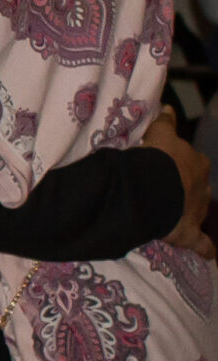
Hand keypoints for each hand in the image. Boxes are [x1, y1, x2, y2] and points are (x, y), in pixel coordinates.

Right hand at [143, 106, 215, 259]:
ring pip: (197, 210)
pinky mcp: (190, 233)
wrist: (153, 188)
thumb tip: (169, 106)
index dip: (179, 164)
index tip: (167, 164)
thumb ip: (165, 122)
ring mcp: (198, 211)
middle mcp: (203, 187)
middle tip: (166, 189)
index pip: (191, 162)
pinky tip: (208, 254)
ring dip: (188, 211)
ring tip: (170, 214)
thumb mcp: (160, 134)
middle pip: (197, 186)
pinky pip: (202, 244)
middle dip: (186, 187)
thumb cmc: (156, 159)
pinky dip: (205, 249)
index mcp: (196, 163)